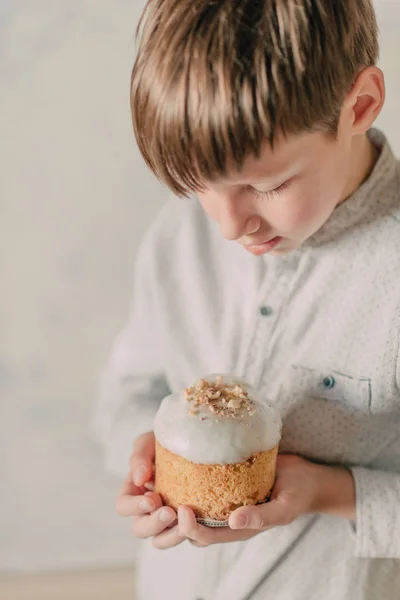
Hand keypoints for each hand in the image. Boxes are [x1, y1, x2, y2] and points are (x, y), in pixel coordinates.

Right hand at [115, 431, 185, 549]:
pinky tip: (200, 522)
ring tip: (185, 523)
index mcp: (133, 491)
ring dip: (171, 536)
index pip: (123, 506)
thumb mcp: (149, 442)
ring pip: (161, 540)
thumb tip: (139, 479)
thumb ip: (139, 457)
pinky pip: (185, 537)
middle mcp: (146, 510)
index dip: (133, 507)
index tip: (151, 499)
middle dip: (154, 524)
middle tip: (170, 512)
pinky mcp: (186, 522)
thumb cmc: (164, 442)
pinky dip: (191, 534)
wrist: (192, 442)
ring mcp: (166, 518)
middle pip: (140, 529)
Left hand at [178, 454, 354, 546]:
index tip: (183, 509)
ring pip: (193, 507)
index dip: (189, 528)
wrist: (308, 477)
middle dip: (174, 518)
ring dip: (176, 500)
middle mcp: (227, 516)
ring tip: (163, 483)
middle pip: (191, 525)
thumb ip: (262, 517)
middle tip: (163, 497)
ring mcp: (225, 499)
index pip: (205, 536)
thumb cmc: (298, 493)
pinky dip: (188, 481)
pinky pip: (202, 486)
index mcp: (239, 529)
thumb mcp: (285, 506)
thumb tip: (233, 521)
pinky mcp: (225, 482)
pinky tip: (179, 464)